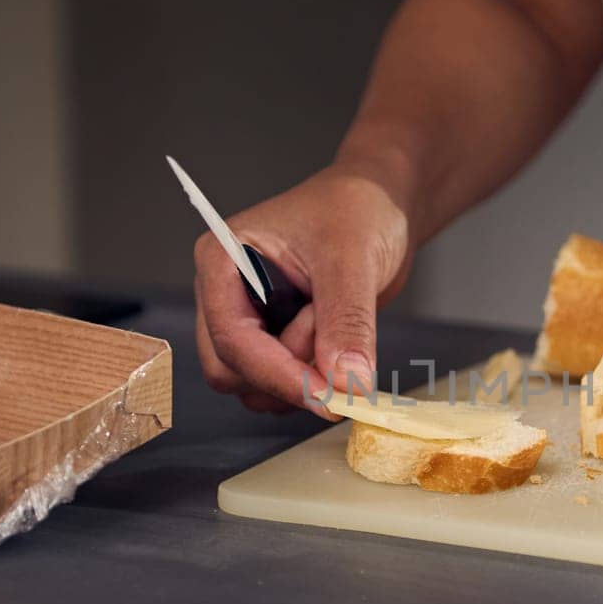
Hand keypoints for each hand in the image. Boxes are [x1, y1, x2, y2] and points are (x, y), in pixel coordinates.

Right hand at [194, 168, 411, 414]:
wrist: (380, 209)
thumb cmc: (356, 209)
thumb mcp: (353, 259)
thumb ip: (346, 321)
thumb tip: (345, 380)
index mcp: (222, 260)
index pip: (231, 338)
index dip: (276, 374)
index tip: (324, 394)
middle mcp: (225, 294)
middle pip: (230, 370)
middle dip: (286, 374)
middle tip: (339, 351)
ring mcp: (249, 320)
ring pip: (253, 386)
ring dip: (301, 375)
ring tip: (336, 323)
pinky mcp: (275, 340)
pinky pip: (280, 386)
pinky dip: (311, 379)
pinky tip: (338, 341)